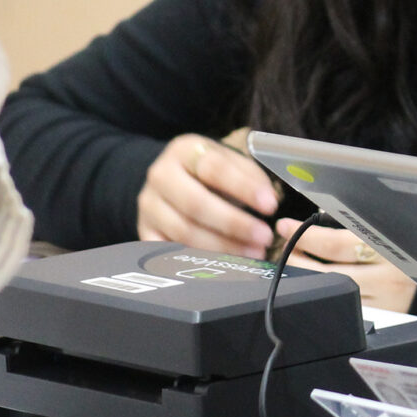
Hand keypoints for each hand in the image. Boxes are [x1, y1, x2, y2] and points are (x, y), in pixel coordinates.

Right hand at [136, 135, 277, 257]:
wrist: (171, 181)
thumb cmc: (210, 173)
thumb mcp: (231, 163)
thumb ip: (250, 177)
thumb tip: (269, 201)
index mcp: (184, 151)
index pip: (214, 168)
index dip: (244, 188)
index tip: (271, 205)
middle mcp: (160, 176)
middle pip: (196, 204)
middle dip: (234, 224)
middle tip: (264, 237)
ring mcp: (149, 206)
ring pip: (184, 232)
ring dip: (223, 247)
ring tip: (253, 253)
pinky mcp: (145, 232)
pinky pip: (170, 253)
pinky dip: (199, 261)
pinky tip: (224, 265)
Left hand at [277, 218, 416, 311]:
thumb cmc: (409, 243)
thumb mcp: (387, 227)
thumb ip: (356, 224)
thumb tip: (313, 219)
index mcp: (394, 247)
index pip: (339, 243)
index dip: (307, 235)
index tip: (286, 227)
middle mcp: (392, 278)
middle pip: (331, 271)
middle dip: (300, 258)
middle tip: (285, 246)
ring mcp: (387, 303)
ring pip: (334, 291)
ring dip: (306, 276)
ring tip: (293, 262)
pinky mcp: (384, 318)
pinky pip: (344, 307)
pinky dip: (323, 294)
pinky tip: (314, 283)